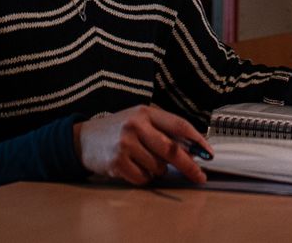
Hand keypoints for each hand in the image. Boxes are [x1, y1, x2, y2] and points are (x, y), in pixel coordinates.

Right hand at [74, 104, 210, 185]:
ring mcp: (125, 144)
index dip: (197, 141)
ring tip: (143, 160)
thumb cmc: (118, 129)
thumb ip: (163, 129)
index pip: (178, 126)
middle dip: (189, 166)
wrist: (83, 139)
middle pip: (172, 150)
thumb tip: (193, 149)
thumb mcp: (139, 120)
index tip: (209, 154)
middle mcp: (135, 126)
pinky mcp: (116, 162)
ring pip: (158, 168)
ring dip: (157, 171)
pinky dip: (143, 178)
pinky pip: (143, 178)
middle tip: (200, 177)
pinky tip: (133, 168)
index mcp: (145, 112)